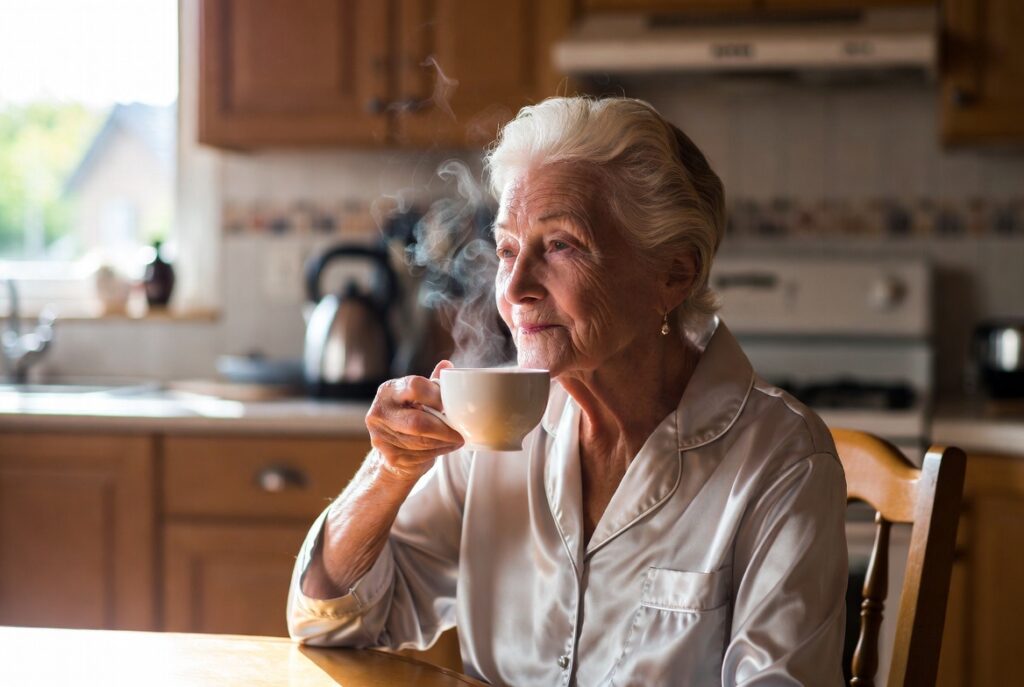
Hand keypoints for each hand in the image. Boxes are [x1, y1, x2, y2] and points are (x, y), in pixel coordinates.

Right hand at [365, 360, 463, 480]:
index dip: (436, 395)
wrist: (392, 450)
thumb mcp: (418, 397)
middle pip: (417, 421)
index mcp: (388, 390)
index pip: (415, 386)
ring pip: (422, 441)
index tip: (448, 404)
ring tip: (457, 439)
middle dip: (443, 427)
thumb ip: (431, 383)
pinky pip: (420, 455)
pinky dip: (439, 451)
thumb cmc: (409, 418)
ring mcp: (381, 436)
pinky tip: (446, 447)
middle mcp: (379, 412)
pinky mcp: (390, 456)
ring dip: (444, 441)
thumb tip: (446, 365)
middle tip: (460, 431)